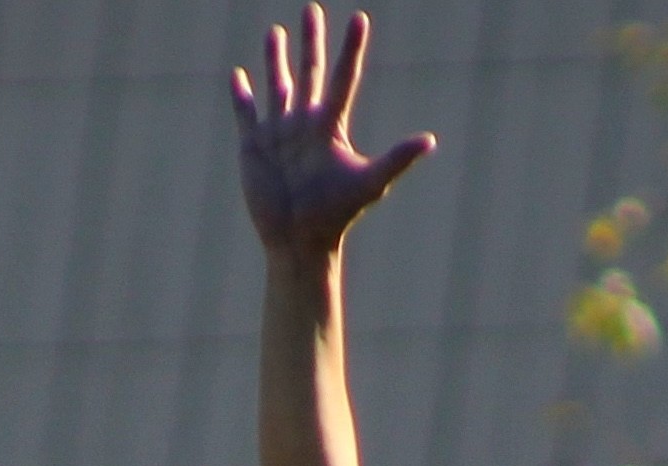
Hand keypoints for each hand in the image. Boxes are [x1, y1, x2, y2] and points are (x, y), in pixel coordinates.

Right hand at [232, 9, 431, 262]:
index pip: (344, 77)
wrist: (298, 240)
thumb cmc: (335, 213)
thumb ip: (396, 158)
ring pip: (277, 86)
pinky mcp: (254, 146)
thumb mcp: (369, 182)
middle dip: (310, 42)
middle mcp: (305, 123)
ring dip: (275, 60)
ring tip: (275, 32)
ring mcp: (279, 133)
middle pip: (310, 72)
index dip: (352, 48)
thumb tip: (429, 140)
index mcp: (330, 125)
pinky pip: (246, 113)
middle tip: (312, 8)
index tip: (360, 18)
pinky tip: (238, 76)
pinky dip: (242, 95)